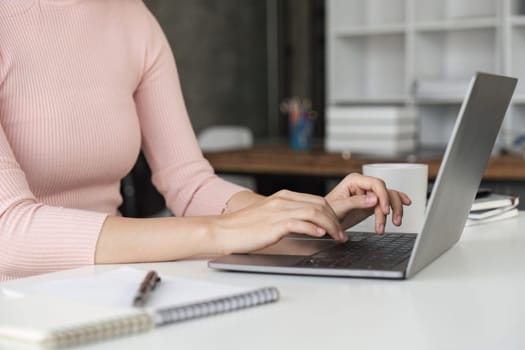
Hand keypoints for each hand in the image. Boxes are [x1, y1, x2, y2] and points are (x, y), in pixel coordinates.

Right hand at [211, 190, 346, 254]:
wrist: (222, 230)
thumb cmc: (243, 227)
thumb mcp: (268, 216)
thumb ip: (286, 216)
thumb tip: (305, 225)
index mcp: (282, 197)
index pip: (316, 200)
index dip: (331, 213)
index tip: (338, 226)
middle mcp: (282, 201)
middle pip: (319, 204)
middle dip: (336, 219)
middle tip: (342, 234)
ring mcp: (278, 211)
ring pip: (314, 212)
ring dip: (330, 225)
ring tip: (337, 237)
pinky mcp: (273, 224)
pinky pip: (299, 223)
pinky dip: (314, 228)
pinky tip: (321, 234)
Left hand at [325, 173, 410, 233]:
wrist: (326, 223)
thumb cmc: (327, 213)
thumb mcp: (340, 207)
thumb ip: (356, 202)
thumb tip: (374, 199)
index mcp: (354, 180)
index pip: (376, 184)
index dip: (383, 196)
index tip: (385, 210)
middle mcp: (363, 185)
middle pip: (385, 190)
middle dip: (390, 206)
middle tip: (391, 220)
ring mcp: (368, 193)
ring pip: (389, 196)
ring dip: (394, 210)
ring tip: (393, 224)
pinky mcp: (371, 203)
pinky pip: (387, 200)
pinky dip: (397, 203)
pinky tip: (406, 204)